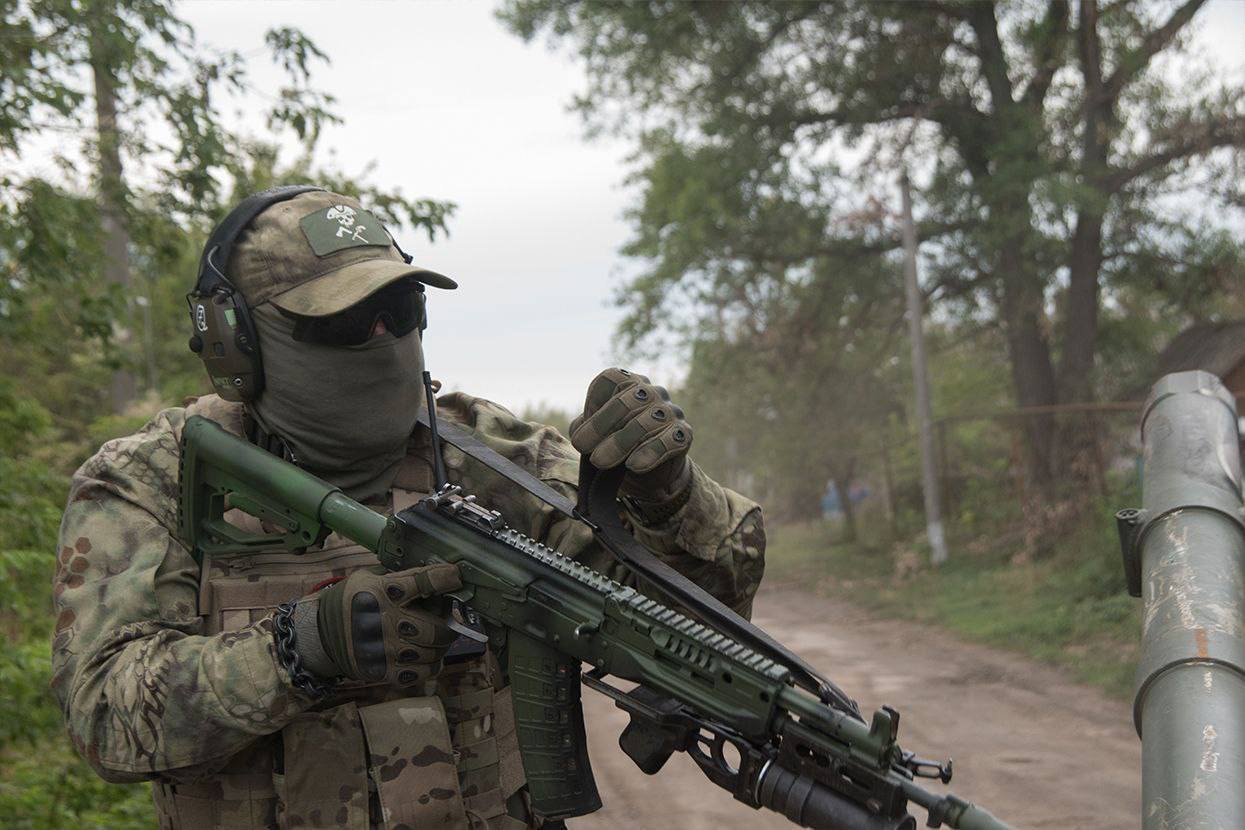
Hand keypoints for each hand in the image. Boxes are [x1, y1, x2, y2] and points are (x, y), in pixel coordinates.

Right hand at [299, 563, 462, 687]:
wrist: (320, 635)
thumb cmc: (351, 601)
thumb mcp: (368, 578)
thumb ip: (399, 577)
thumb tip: (438, 573)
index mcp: (381, 592)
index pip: (421, 582)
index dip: (444, 578)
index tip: (457, 575)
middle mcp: (384, 621)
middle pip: (434, 629)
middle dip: (449, 625)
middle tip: (449, 620)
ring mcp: (384, 650)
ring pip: (432, 653)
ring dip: (441, 646)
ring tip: (438, 638)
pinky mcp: (383, 671)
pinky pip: (422, 673)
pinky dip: (431, 665)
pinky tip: (428, 655)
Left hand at [569, 368, 693, 501]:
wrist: (650, 474)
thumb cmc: (618, 446)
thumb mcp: (596, 435)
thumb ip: (584, 428)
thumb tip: (579, 431)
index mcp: (628, 383)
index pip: (612, 379)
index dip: (593, 403)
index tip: (579, 436)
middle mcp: (651, 392)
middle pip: (627, 400)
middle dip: (601, 426)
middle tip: (583, 449)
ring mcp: (670, 411)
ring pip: (646, 422)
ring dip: (620, 443)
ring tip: (600, 462)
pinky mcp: (684, 434)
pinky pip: (669, 441)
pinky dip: (650, 453)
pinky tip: (634, 465)